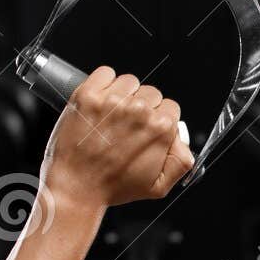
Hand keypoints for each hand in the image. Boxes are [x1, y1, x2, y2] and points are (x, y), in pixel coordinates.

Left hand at [40, 68, 192, 207]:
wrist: (76, 187)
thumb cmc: (113, 186)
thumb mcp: (158, 187)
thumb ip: (181, 163)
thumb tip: (183, 142)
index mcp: (160, 129)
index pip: (170, 107)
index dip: (160, 119)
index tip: (146, 130)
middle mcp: (138, 111)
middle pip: (151, 92)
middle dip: (143, 107)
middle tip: (127, 127)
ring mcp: (112, 101)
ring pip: (130, 82)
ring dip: (124, 94)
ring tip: (113, 116)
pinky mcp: (88, 95)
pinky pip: (105, 73)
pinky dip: (104, 82)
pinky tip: (101, 102)